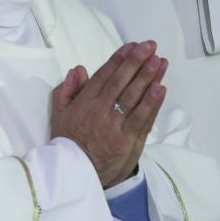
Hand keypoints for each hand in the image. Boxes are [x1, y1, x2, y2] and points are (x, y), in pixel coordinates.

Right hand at [48, 41, 167, 187]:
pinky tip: (160, 88)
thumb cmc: (69, 142)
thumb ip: (66, 91)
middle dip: (137, 62)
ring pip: (134, 98)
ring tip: (160, 62)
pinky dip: (152, 103)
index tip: (131, 46)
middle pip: (122, 82)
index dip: (118, 60)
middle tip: (150, 46)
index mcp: (84, 104)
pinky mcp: (129, 140)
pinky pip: (143, 118)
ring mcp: (116, 126)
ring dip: (148, 78)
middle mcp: (100, 112)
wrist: (77, 174)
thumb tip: (78, 70)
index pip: (104, 76)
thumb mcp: (58, 115)